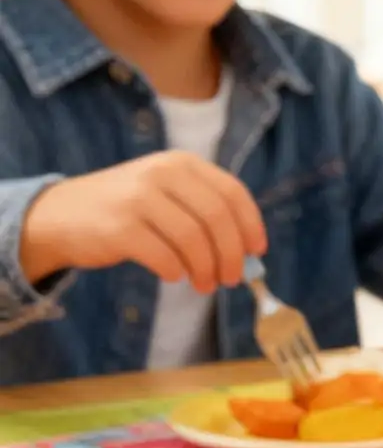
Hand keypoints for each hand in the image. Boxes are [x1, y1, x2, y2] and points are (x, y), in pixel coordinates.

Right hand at [21, 153, 266, 292]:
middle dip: (232, 255)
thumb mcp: (167, 194)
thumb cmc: (127, 211)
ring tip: (205, 284)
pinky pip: (165, 258)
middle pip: (217, 219)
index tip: (257, 253)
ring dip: (206, 270)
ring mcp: (137, 197)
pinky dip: (177, 272)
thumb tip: (249, 252)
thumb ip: (204, 211)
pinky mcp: (119, 227)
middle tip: (231, 279)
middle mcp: (160, 173)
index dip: (251, 226)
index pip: (232, 192)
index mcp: (180, 163)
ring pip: (194, 240)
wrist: (61, 215)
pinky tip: (174, 275)